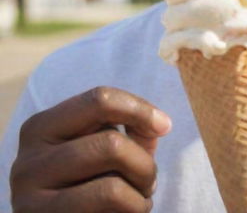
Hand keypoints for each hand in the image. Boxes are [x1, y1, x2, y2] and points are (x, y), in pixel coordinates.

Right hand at [10, 86, 171, 212]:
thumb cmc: (91, 182)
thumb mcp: (104, 146)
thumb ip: (129, 128)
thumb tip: (157, 124)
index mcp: (42, 127)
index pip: (99, 100)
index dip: (140, 110)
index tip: (165, 126)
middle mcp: (27, 161)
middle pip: (111, 143)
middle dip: (144, 164)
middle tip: (150, 179)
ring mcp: (29, 200)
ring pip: (111, 185)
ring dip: (140, 191)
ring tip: (142, 196)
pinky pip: (107, 210)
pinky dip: (134, 209)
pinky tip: (131, 211)